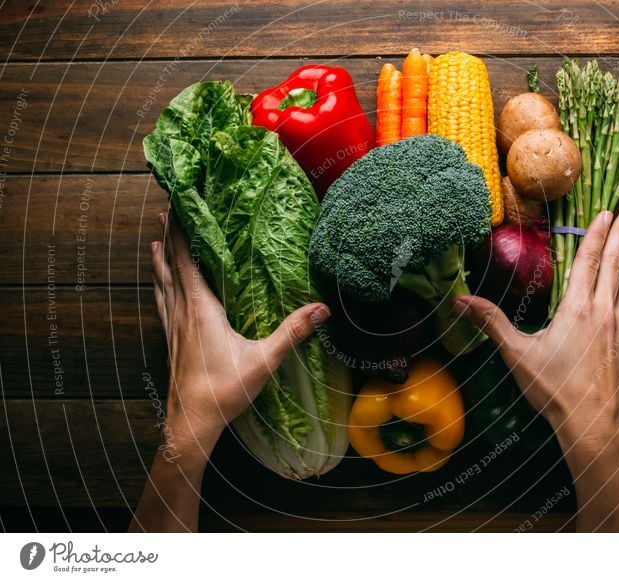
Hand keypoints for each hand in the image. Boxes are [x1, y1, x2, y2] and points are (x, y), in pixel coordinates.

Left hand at [151, 212, 329, 456]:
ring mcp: (173, 327)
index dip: (182, 233)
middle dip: (170, 238)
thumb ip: (292, 332)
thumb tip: (322, 309)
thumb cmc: (224, 391)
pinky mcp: (171, 341)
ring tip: (156, 241)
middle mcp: (183, 312)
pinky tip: (160, 287)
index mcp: (202, 309)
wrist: (190, 423)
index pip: (188, 261)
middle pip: (172, 267)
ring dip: (161, 260)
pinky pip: (162, 303)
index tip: (177, 207)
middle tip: (166, 213)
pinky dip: (160, 286)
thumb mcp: (264, 361)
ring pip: (163, 284)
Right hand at [452, 206, 618, 530]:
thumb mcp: (515, 353)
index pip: (586, 262)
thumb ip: (490, 322)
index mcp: (575, 309)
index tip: (606, 212)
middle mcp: (601, 313)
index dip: (595, 235)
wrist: (589, 424)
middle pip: (613, 266)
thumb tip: (458, 300)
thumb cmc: (552, 388)